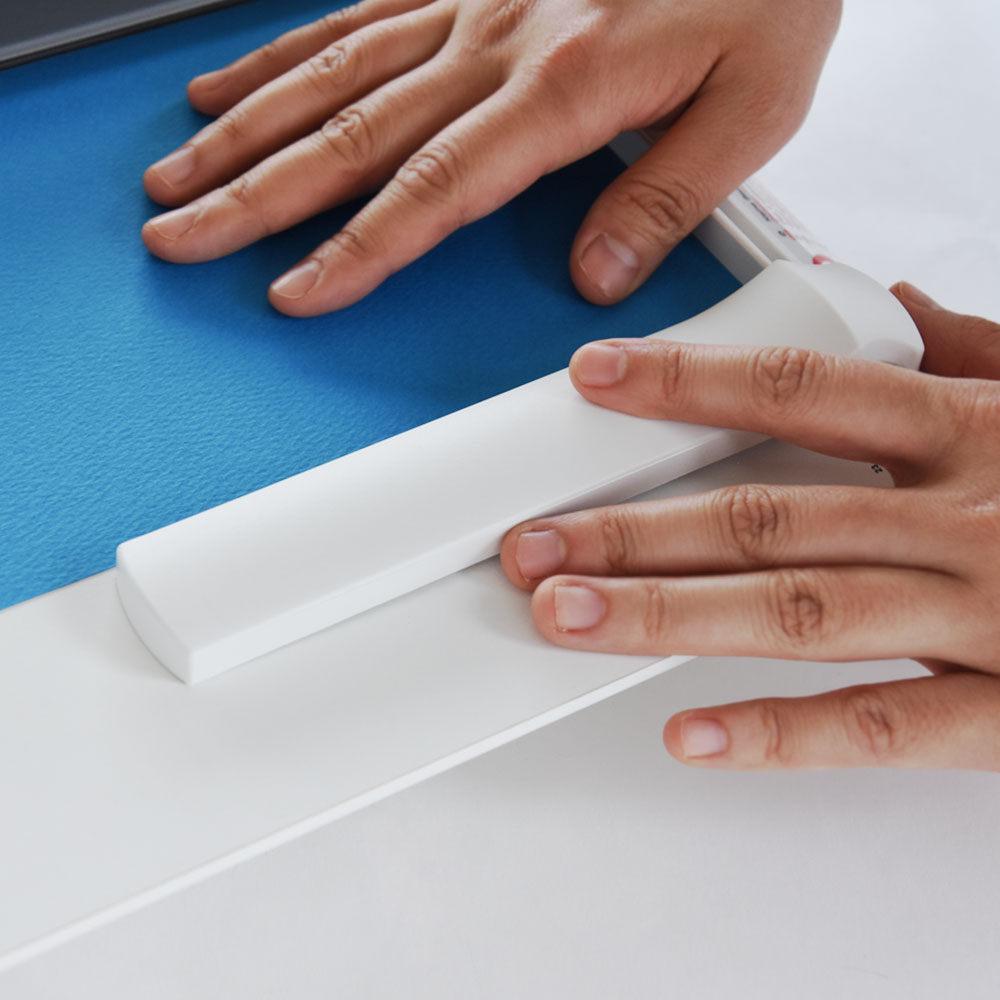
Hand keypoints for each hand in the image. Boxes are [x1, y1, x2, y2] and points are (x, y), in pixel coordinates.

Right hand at [141, 0, 839, 314]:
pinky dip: (286, 53)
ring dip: (246, 128)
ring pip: (331, 75)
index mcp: (562, 87)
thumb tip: (596, 276)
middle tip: (180, 236)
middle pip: (351, 135)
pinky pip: (355, 16)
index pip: (434, 189)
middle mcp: (495, 40)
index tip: (295, 292)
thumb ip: (667, 196)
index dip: (357, 249)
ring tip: (179, 172)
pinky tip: (234, 77)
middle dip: (254, 194)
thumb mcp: (752, 105)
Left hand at [499, 283, 999, 771]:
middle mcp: (967, 515)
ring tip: (566, 615)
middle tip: (535, 539)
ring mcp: (987, 613)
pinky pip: (882, 725)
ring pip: (796, 612)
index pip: (798, 386)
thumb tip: (892, 304)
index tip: (596, 381)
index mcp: (974, 430)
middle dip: (636, 527)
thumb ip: (976, 349)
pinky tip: (689, 732)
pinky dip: (779, 732)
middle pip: (766, 512)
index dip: (686, 380)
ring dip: (667, 616)